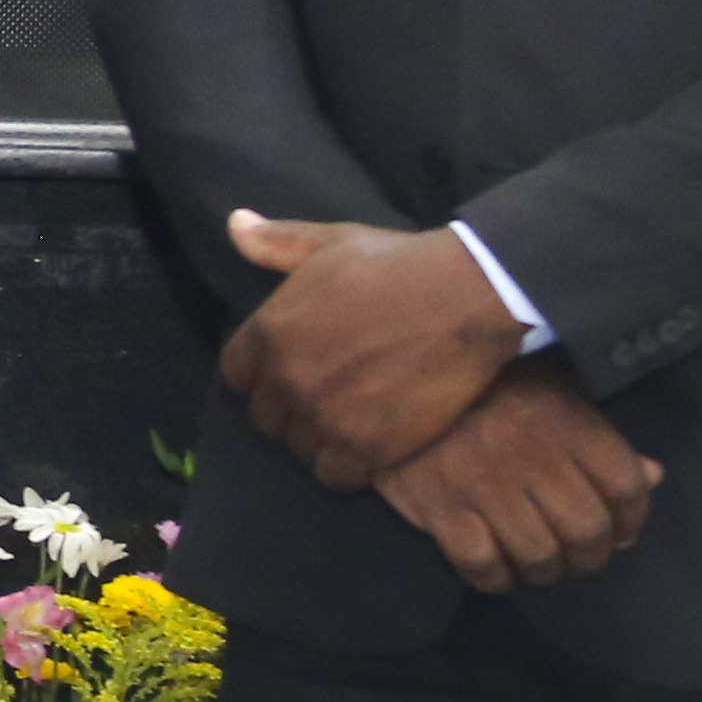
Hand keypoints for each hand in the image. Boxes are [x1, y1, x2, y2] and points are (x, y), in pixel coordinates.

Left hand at [219, 211, 529, 490]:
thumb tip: (234, 225)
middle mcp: (287, 380)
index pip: (236, 376)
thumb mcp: (332, 243)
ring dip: (319, 439)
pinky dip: (347, 466)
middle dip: (290, 410)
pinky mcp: (364, 447)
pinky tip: (368, 445)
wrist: (466, 295)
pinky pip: (333, 476)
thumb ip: (278, 243)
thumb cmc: (398, 265)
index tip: (291, 370)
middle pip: (266, 419)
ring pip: (299, 449)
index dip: (262, 375)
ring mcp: (323, 417)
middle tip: (328, 396)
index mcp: (269, 332)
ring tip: (350, 419)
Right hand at [374, 360, 663, 590]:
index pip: (625, 485)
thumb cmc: (490, 386)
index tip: (621, 534)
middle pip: (586, 531)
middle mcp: (534, 455)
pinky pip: (481, 564)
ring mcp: (486, 483)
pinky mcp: (441, 506)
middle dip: (589, 558)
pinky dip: (495, 579)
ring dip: (544, 572)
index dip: (632, 520)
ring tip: (537, 567)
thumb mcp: (556, 393)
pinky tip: (497, 571)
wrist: (401, 379)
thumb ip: (603, 438)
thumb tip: (653, 476)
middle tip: (576, 559)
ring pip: (538, 554)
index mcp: (569, 422)